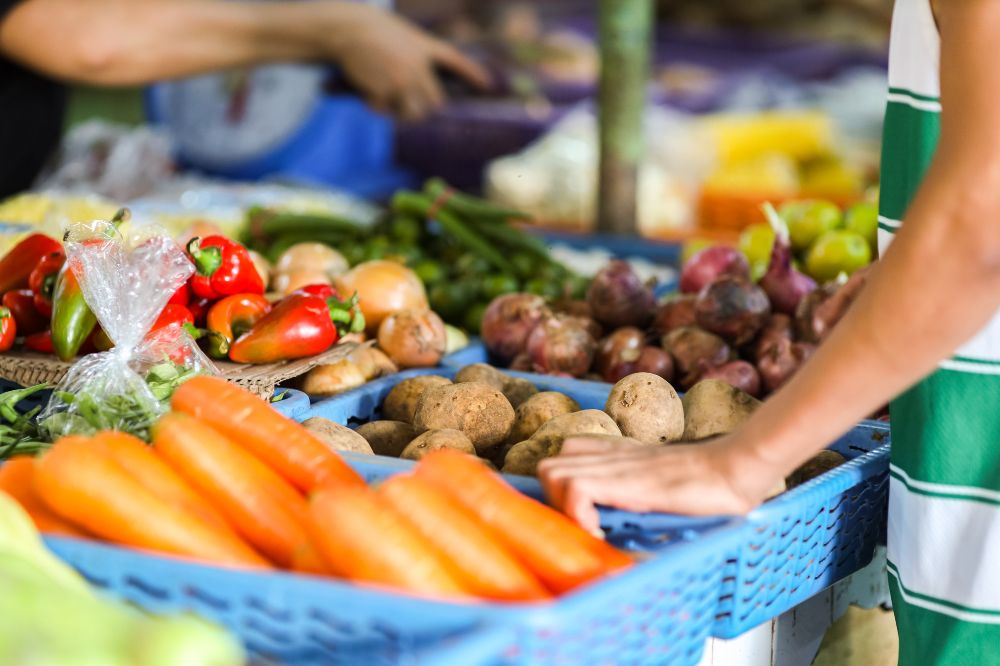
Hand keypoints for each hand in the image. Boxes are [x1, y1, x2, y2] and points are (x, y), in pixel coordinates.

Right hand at [324, 4, 488, 119]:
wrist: (347, 29)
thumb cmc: (371, 31)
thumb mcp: (402, 34)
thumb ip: (416, 56)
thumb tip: (420, 89)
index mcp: (424, 47)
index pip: (456, 61)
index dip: (473, 74)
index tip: (488, 84)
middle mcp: (418, 67)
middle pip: (434, 103)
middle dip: (424, 108)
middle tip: (409, 105)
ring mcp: (402, 81)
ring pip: (412, 113)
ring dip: (401, 112)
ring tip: (387, 99)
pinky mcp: (384, 92)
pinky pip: (384, 111)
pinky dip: (375, 106)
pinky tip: (367, 89)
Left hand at [537, 435, 784, 532]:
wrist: (736, 469)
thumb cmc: (712, 489)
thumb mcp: (668, 495)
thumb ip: (647, 507)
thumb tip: (635, 552)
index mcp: (617, 459)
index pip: (564, 459)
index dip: (560, 492)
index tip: (580, 524)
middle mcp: (608, 458)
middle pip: (549, 467)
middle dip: (555, 504)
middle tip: (583, 530)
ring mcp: (614, 466)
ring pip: (552, 472)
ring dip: (563, 507)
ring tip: (592, 530)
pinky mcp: (624, 478)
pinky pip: (576, 489)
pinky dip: (579, 516)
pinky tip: (602, 534)